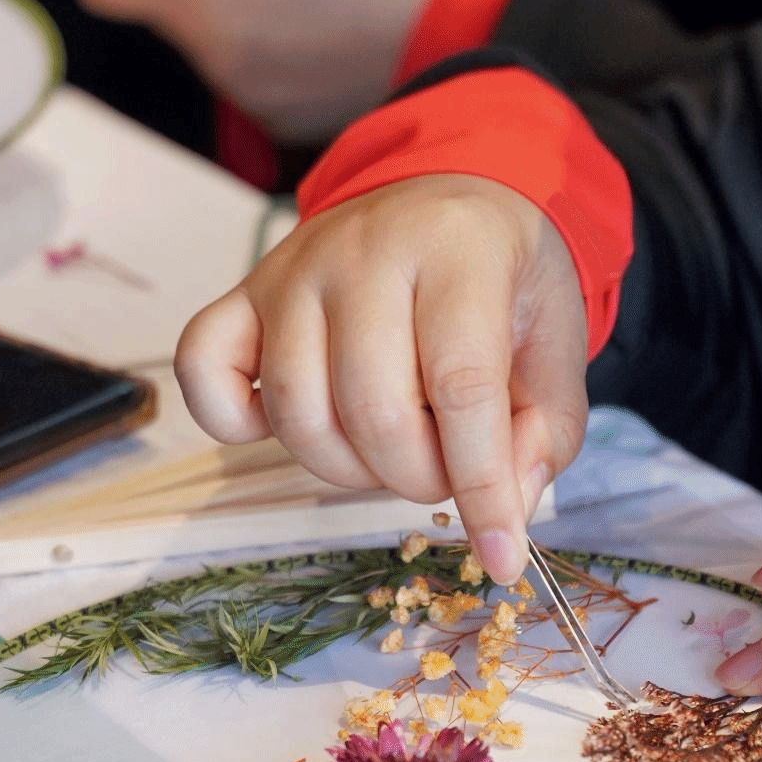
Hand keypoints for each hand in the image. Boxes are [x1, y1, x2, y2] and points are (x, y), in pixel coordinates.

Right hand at [174, 174, 589, 583]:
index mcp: (459, 251)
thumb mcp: (557, 347)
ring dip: (351, 468)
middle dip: (418, 477)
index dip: (482, 486)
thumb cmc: (504, 284)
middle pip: (373, 411)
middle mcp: (364, 252)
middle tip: (445, 468)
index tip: (501, 557)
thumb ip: (547, 433)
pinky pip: (205, 373)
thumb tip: (505, 505)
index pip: (461, 386)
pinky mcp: (241, 295)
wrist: (447, 204)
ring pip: (299, 413)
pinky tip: (305, 422)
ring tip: (393, 445)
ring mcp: (291, 271)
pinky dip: (236, 422)